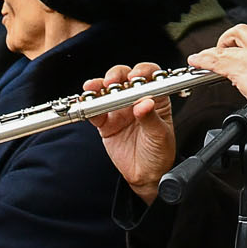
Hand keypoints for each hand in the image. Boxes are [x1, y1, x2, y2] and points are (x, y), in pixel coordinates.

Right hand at [87, 64, 178, 202]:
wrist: (146, 176)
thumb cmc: (159, 153)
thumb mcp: (160, 135)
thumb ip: (151, 118)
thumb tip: (145, 103)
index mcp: (155, 97)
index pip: (149, 75)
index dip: (142, 71)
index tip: (135, 77)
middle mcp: (136, 99)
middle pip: (124, 77)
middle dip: (117, 75)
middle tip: (113, 82)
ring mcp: (119, 109)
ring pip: (107, 90)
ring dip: (99, 86)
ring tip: (94, 88)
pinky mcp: (106, 122)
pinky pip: (95, 111)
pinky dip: (89, 106)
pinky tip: (86, 103)